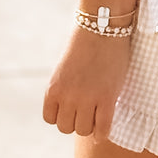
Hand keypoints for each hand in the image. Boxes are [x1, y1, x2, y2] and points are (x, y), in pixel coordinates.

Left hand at [42, 26, 132, 143]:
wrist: (102, 26)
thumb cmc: (85, 43)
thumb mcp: (65, 68)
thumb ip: (65, 88)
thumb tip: (72, 109)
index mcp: (53, 88)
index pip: (50, 119)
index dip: (62, 115)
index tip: (72, 108)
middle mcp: (67, 96)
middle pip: (66, 127)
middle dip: (76, 120)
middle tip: (87, 110)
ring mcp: (87, 98)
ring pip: (84, 130)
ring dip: (90, 125)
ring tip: (97, 114)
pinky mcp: (107, 97)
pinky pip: (103, 128)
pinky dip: (104, 131)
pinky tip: (106, 126)